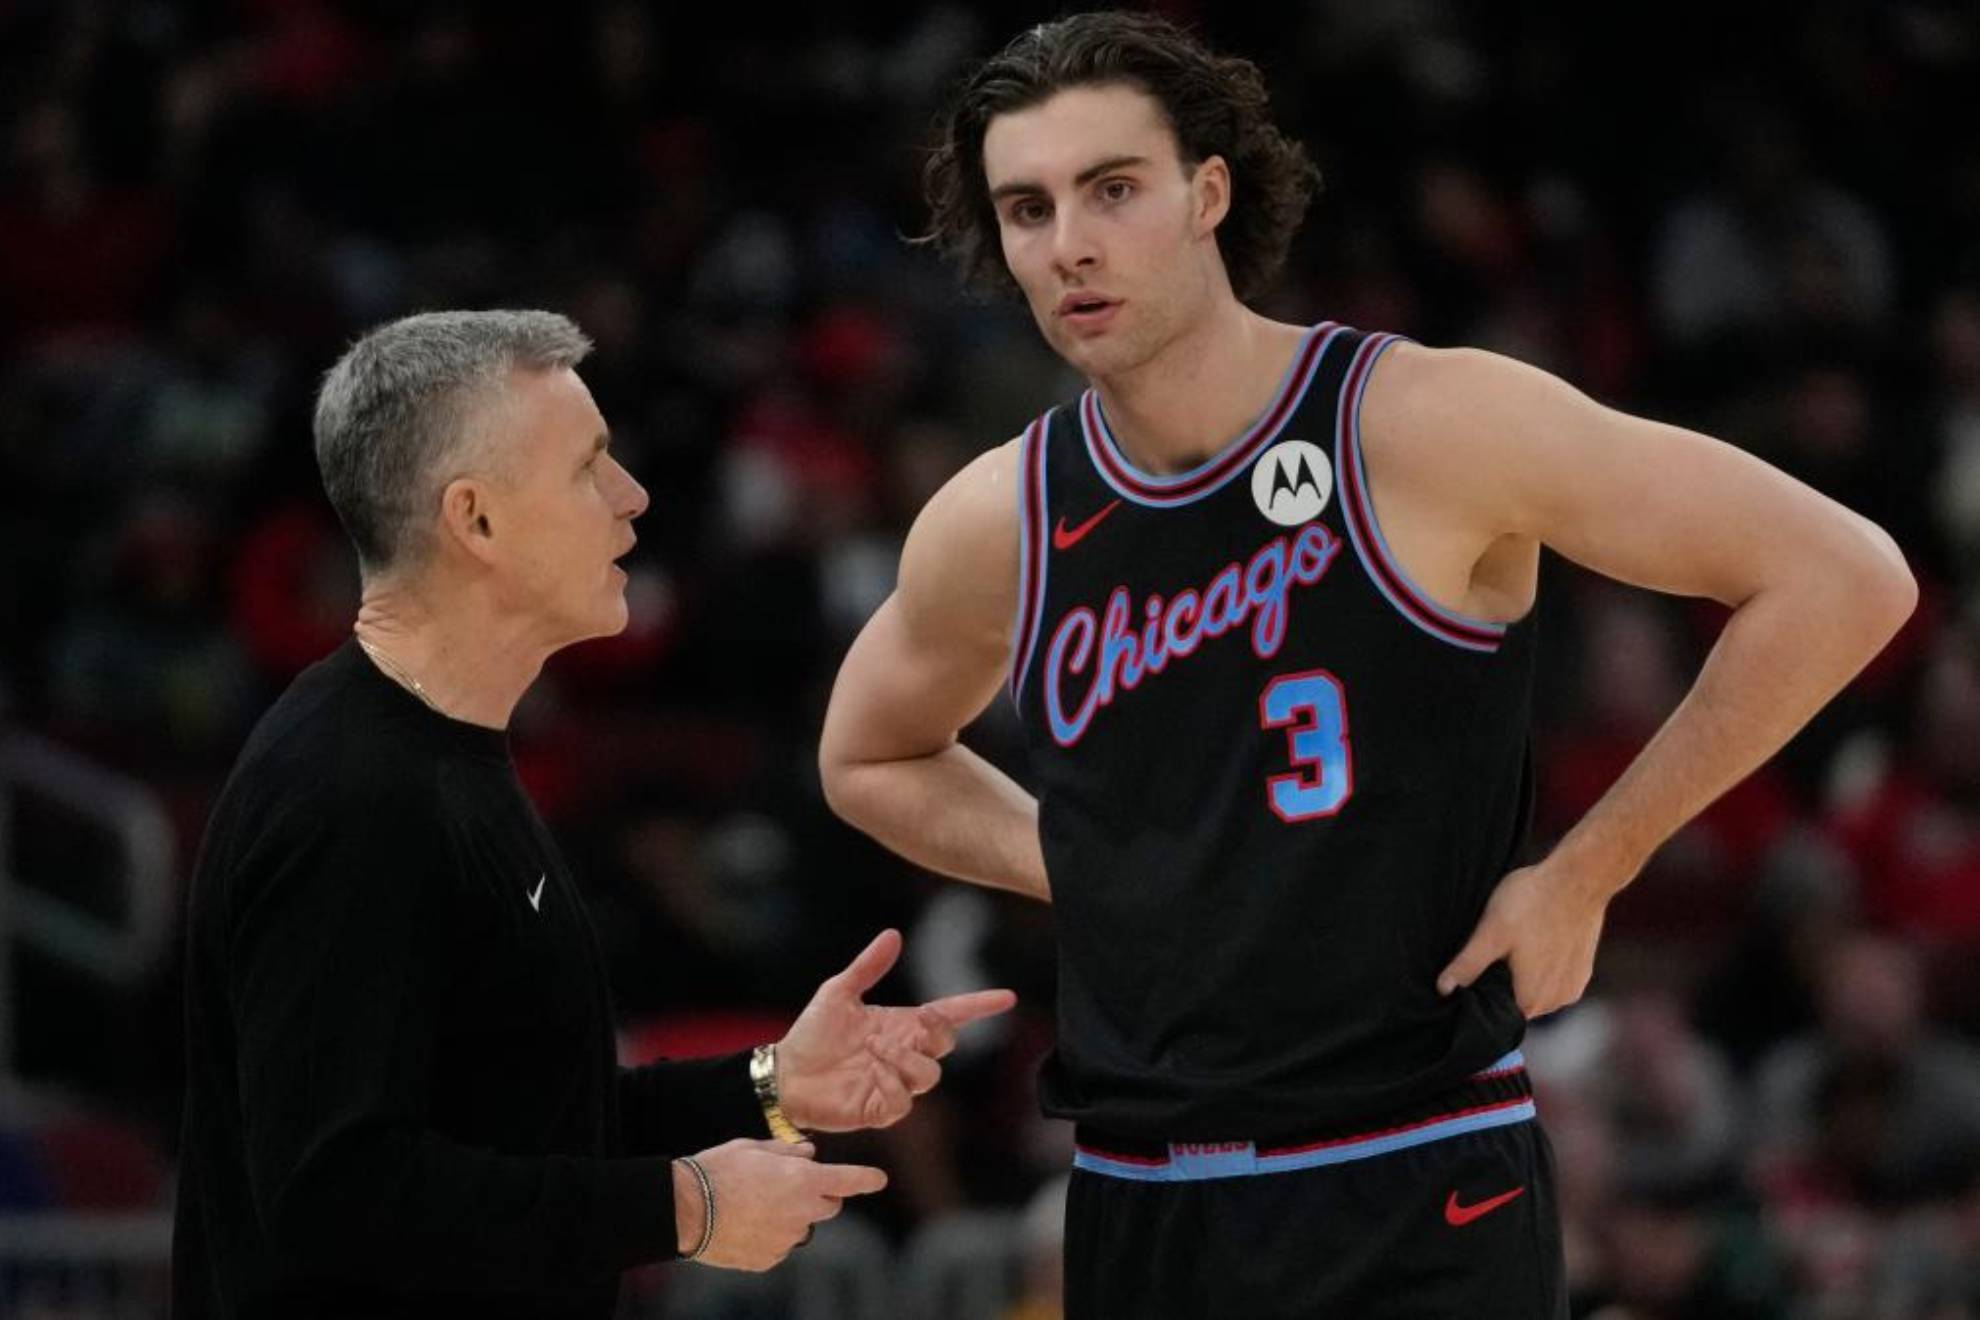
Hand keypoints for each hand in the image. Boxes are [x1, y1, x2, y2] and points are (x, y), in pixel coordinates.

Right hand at [675, 1138, 885, 1270]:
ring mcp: (786, 1239)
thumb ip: (788, 1150)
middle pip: (829, 1206)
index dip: (867, 1179)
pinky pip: (780, 1245)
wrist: (685, 1210)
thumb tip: (810, 1153)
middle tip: (790, 1185)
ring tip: (757, 1205)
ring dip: (792, 1216)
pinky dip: (772, 1235)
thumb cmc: (718, 1170)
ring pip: (802, 1226)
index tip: (879, 1180)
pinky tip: (747, 1223)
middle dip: (819, 1195)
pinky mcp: (769, 1259)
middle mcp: (802, 1213)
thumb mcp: (753, 1147)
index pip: (849, 1181)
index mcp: (803, 1180)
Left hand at [776, 928, 1016, 1131]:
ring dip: (907, 1059)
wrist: (785, 1073)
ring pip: (928, 1076)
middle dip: (937, 1030)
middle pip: (945, 1044)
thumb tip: (894, 935)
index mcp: (902, 1025)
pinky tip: (872, 1074)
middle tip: (916, 1018)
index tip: (1006, 997)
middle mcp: (904, 1054)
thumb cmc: (813, 1034)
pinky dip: (892, 1086)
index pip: (950, 1015)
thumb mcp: (839, 992)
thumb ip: (868, 966)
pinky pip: (902, 1103)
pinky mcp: (879, 1109)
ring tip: (875, 1048)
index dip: (979, 1006)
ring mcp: (894, 1083)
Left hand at [1436, 860, 1607, 1018]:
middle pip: (1517, 1002)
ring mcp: (1573, 986)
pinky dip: (1544, 966)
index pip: (1497, 1013)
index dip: (1482, 994)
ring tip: (1517, 944)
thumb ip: (1468, 965)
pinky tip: (1536, 941)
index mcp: (1531, 1000)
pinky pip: (1555, 979)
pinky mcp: (1583, 970)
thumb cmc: (1532, 902)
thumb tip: (1443, 989)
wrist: (1579, 879)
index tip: (1476, 971)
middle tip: (1494, 950)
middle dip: (1503, 983)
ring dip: (1524, 975)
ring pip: (1537, 990)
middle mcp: (1556, 1001)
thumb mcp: (1491, 932)